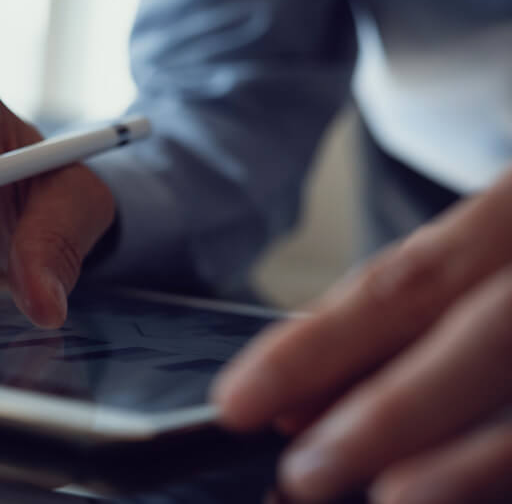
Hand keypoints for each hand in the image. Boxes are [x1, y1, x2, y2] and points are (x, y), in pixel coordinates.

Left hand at [213, 170, 511, 502]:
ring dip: (466, 463)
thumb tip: (299, 395)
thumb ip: (391, 315)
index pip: (400, 282)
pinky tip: (455, 491)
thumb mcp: (471, 248)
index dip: (316, 346)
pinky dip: (508, 469)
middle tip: (304, 472)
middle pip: (480, 340)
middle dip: (389, 414)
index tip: (241, 400)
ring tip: (391, 497)